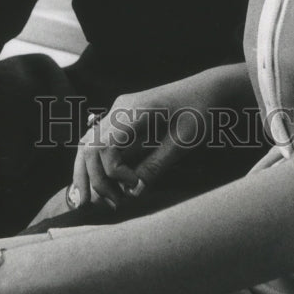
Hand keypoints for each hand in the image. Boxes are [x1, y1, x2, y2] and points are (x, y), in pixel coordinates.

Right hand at [71, 77, 218, 209]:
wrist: (206, 89)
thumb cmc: (199, 111)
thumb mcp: (183, 142)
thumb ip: (156, 166)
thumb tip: (133, 192)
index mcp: (135, 110)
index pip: (105, 145)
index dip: (113, 172)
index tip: (135, 185)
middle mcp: (120, 108)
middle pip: (89, 146)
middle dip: (95, 179)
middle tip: (114, 203)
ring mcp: (118, 111)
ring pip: (87, 143)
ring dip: (87, 173)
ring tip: (90, 202)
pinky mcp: (121, 119)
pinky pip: (98, 141)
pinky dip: (94, 164)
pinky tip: (99, 184)